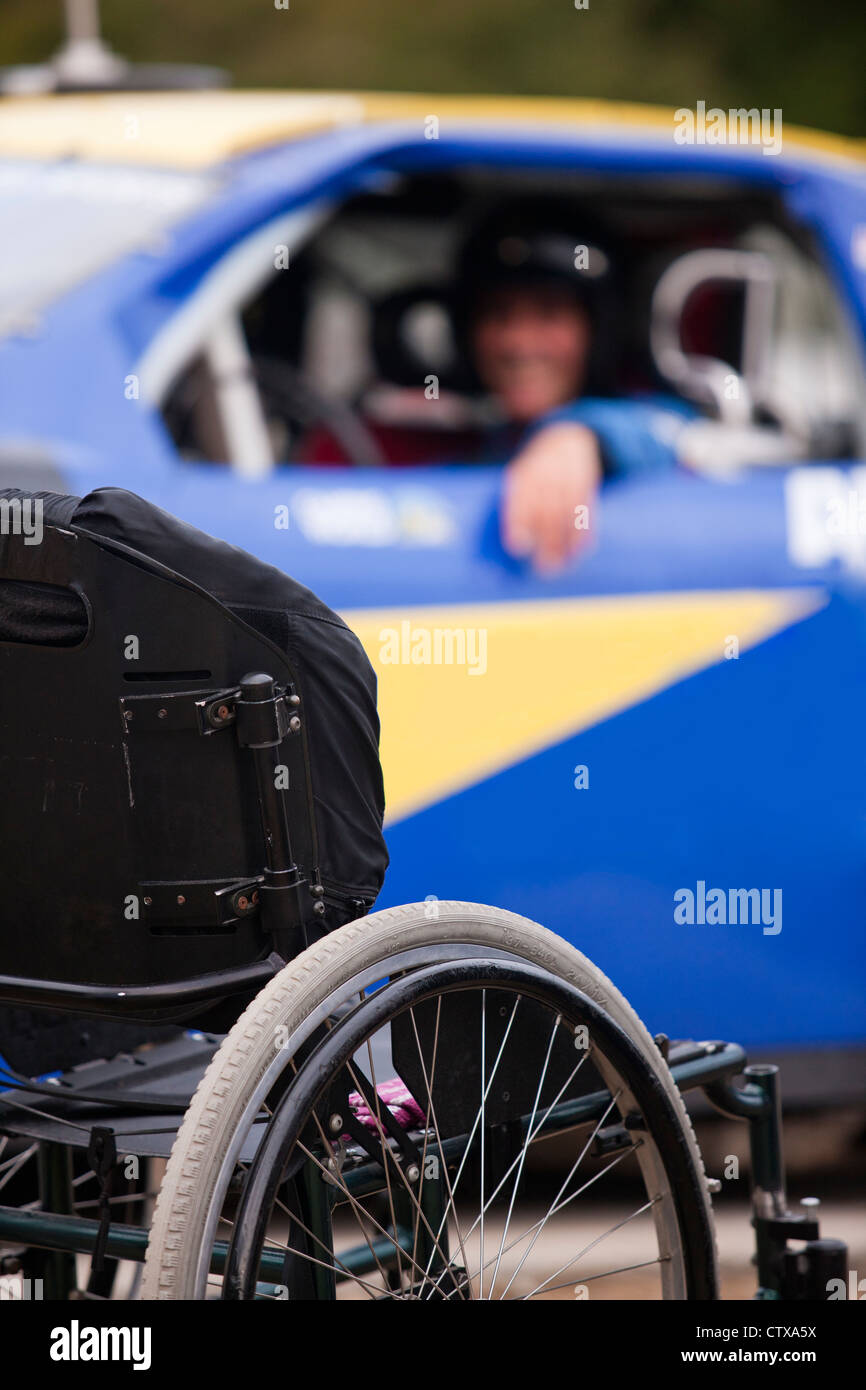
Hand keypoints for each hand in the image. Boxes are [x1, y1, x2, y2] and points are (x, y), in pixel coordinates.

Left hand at [501, 422, 601, 572]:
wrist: (568, 438)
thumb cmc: (537, 470)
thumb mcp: (521, 476)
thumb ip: (516, 505)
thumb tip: (514, 546)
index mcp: (524, 475)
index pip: (520, 502)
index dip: (518, 525)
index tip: (518, 549)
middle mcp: (546, 475)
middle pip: (545, 513)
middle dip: (544, 543)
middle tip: (543, 569)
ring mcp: (568, 478)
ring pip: (566, 515)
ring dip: (564, 543)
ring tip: (560, 566)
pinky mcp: (587, 483)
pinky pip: (585, 510)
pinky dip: (582, 531)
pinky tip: (579, 549)